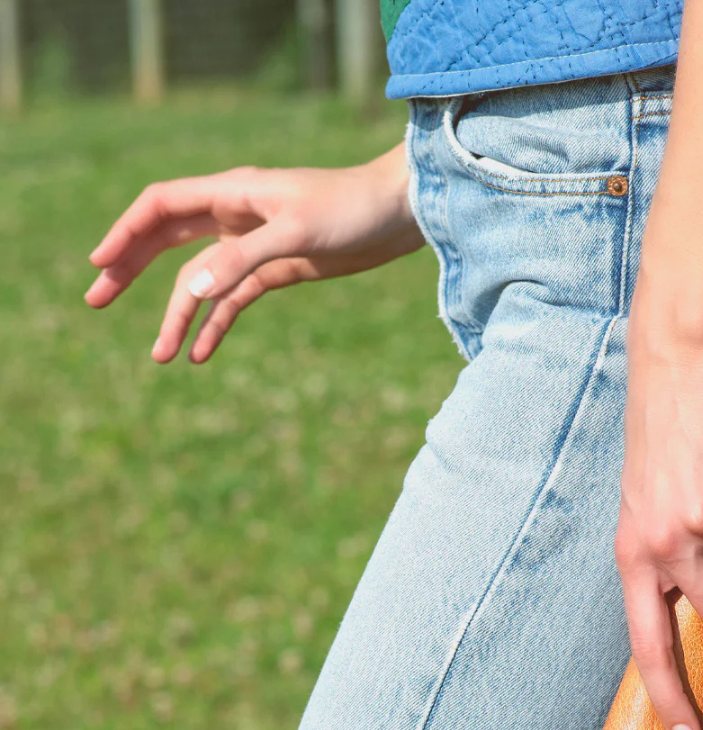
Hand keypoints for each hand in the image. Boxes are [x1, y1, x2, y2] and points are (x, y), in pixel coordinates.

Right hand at [84, 142, 424, 362]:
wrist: (400, 215)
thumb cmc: (351, 210)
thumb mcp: (296, 233)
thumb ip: (243, 259)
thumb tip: (192, 290)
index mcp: (231, 194)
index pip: (161, 208)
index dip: (126, 234)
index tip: (99, 264)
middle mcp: (236, 216)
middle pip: (168, 243)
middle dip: (132, 271)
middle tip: (96, 300)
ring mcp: (255, 245)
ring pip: (202, 281)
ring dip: (180, 316)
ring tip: (161, 356)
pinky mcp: (279, 269)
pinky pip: (236, 299)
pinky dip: (218, 323)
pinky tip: (202, 354)